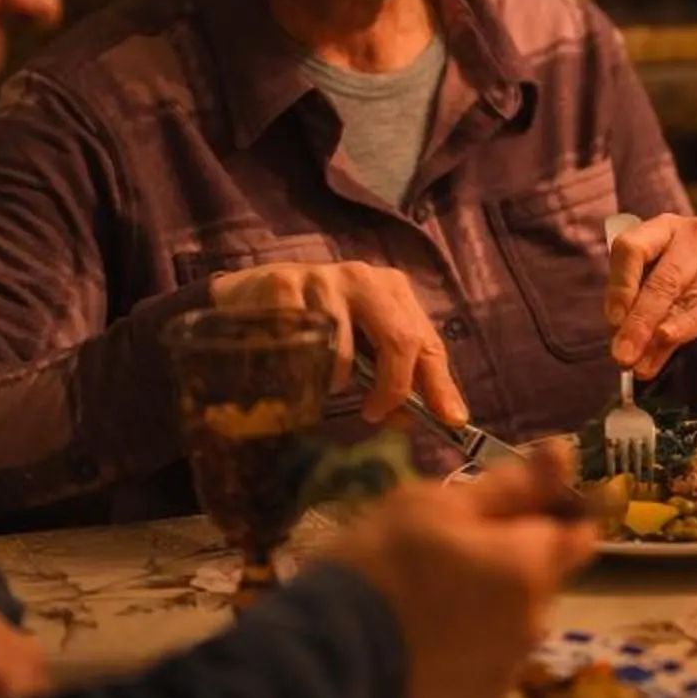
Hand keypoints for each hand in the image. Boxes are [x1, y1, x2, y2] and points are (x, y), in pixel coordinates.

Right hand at [209, 260, 468, 430]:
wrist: (247, 295)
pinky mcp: (284, 288)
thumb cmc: (315, 323)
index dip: (439, 384)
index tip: (449, 420)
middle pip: (399, 340)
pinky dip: (301, 371)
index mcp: (391, 288)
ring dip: (335, 382)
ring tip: (319, 376)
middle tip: (375, 414)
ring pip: (345, 354)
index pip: (426, 340)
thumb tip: (420, 418)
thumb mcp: (361, 342)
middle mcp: (362, 277)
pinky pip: (303, 351)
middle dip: (392, 389)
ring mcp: (322, 279)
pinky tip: (291, 361)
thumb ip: (394, 374)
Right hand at [322, 473, 600, 697]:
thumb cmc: (380, 565)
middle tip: (447, 552)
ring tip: (424, 600)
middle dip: (511, 564)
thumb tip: (563, 452)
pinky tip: (417, 642)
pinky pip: (482, 663)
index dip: (553, 519)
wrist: (323, 664)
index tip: (516, 513)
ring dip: (487, 608)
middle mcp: (534, 622)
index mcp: (530, 567)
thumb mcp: (435, 506)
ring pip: (511, 623)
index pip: (577, 536)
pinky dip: (463, 649)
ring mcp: (505, 670)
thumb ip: (508, 485)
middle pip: (541, 581)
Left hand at [604, 213, 696, 379]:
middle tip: (622, 355)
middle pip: (662, 280)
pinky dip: (688, 327)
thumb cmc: (694, 285)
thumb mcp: (662, 290)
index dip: (620, 286)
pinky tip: (670, 340)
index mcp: (664, 228)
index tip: (613, 321)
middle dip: (638, 322)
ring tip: (641, 365)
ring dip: (659, 337)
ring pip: (686, 299)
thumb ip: (639, 310)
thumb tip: (622, 345)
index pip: (632, 248)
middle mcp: (695, 233)